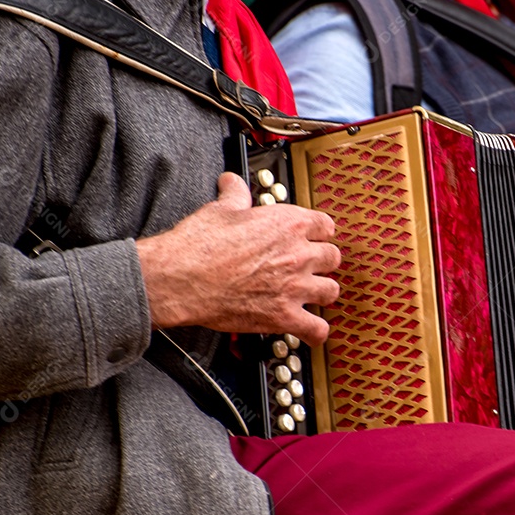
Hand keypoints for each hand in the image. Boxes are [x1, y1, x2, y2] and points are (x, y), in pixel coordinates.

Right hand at [136, 172, 340, 345]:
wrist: (182, 279)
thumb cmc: (199, 244)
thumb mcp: (219, 209)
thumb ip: (235, 195)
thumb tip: (232, 182)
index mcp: (289, 223)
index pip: (326, 225)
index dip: (319, 232)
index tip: (313, 237)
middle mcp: (298, 254)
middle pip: (332, 258)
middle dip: (322, 262)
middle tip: (308, 267)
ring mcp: (294, 287)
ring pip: (331, 291)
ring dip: (321, 293)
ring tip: (310, 295)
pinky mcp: (284, 316)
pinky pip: (317, 329)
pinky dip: (315, 331)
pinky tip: (308, 329)